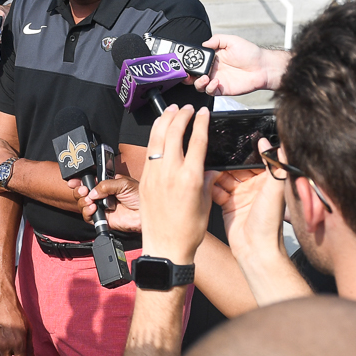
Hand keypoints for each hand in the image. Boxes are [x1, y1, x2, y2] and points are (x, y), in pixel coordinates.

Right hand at [67, 175, 140, 232]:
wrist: (144, 213)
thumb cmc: (139, 197)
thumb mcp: (123, 183)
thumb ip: (105, 185)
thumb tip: (92, 191)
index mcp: (106, 183)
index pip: (89, 180)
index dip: (80, 180)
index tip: (74, 181)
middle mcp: (102, 195)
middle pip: (82, 192)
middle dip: (79, 190)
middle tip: (83, 190)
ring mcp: (101, 206)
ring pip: (83, 204)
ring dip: (83, 201)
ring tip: (90, 200)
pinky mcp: (102, 218)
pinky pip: (88, 216)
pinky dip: (87, 212)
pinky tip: (93, 208)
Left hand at [139, 105, 220, 263]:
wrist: (165, 247)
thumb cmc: (188, 231)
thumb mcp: (206, 203)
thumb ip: (208, 181)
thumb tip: (210, 168)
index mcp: (191, 178)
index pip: (197, 141)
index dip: (201, 123)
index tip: (203, 113)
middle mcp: (171, 172)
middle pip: (175, 132)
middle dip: (182, 115)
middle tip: (188, 108)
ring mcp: (155, 174)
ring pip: (157, 138)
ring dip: (165, 120)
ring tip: (172, 110)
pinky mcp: (144, 179)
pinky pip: (149, 152)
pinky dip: (155, 136)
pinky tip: (159, 131)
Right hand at [187, 34, 288, 95]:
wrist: (263, 67)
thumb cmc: (251, 53)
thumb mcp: (232, 41)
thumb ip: (217, 40)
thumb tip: (204, 43)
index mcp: (212, 58)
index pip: (196, 61)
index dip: (188, 62)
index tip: (185, 62)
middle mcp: (212, 69)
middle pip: (193, 75)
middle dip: (187, 75)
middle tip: (188, 74)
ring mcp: (216, 80)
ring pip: (199, 85)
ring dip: (198, 82)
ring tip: (204, 77)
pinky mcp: (222, 89)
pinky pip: (210, 91)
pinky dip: (209, 87)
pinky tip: (216, 81)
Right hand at [212, 142, 287, 263]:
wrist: (256, 250)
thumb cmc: (269, 222)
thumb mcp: (273, 190)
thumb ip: (272, 165)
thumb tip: (268, 143)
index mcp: (266, 182)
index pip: (254, 160)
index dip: (243, 151)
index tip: (232, 139)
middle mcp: (253, 187)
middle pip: (236, 167)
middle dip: (225, 160)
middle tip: (213, 150)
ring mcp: (239, 196)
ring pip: (224, 177)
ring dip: (215, 172)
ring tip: (205, 164)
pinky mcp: (227, 205)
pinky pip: (216, 190)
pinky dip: (209, 186)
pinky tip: (203, 180)